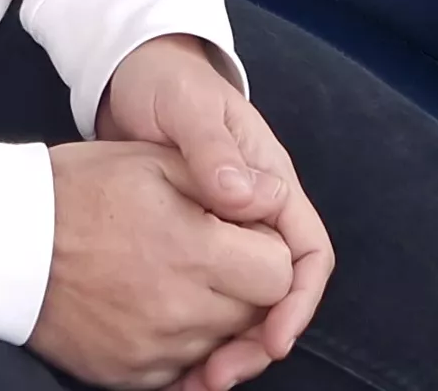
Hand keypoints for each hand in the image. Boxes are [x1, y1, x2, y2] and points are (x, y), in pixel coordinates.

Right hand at [31, 140, 296, 390]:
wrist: (1, 243)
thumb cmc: (77, 190)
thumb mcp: (153, 161)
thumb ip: (223, 180)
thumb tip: (275, 199)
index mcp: (195, 252)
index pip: (280, 274)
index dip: (267, 249)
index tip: (239, 233)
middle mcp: (181, 312)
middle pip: (254, 314)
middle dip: (245, 284)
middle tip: (208, 252)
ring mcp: (154, 351)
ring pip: (219, 343)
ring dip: (214, 314)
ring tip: (173, 275)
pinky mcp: (128, 375)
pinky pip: (180, 370)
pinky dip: (179, 344)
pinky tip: (153, 308)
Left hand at [96, 37, 331, 389]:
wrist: (130, 76)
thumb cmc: (168, 85)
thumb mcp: (190, 109)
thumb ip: (214, 150)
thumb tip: (242, 198)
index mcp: (270, 184)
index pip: (307, 253)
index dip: (298, 300)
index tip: (275, 337)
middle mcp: (254, 214)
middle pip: (277, 291)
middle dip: (260, 338)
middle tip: (222, 375)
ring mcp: (222, 231)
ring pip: (241, 302)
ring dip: (227, 344)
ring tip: (197, 380)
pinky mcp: (189, 242)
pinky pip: (205, 298)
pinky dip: (194, 332)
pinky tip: (172, 361)